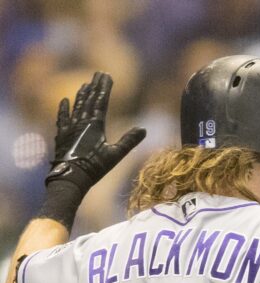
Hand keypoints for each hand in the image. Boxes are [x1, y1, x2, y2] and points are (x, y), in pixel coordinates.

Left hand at [48, 72, 145, 193]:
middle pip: (89, 100)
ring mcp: (70, 128)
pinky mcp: (62, 135)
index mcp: (95, 125)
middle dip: (94, 86)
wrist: (70, 177)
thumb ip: (129, 141)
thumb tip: (143, 129)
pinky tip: (64, 101)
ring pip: (77, 106)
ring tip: (85, 84)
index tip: (107, 75)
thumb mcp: (116, 155)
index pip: (101, 101)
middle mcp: (82, 122)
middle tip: (98, 73)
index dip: (104, 88)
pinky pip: (62, 118)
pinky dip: (64, 109)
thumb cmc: (94, 167)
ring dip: (81, 94)